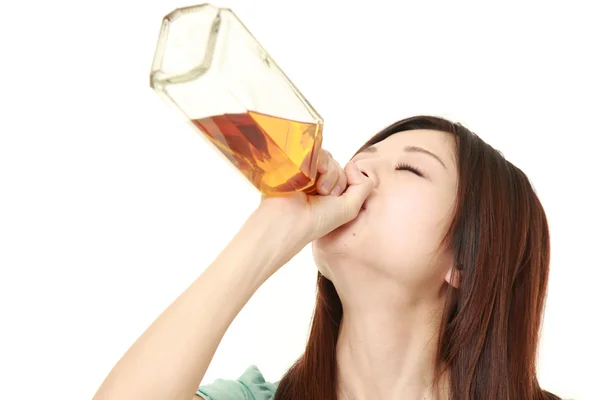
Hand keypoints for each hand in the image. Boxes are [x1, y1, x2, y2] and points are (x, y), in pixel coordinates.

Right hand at [250, 148, 373, 253]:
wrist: (287, 221)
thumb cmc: (317, 220)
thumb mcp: (349, 208)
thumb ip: (363, 186)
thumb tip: (351, 163)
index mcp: (328, 191)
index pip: (345, 173)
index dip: (345, 182)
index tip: (334, 197)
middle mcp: (315, 180)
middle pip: (336, 164)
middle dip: (336, 179)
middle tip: (323, 194)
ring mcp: (303, 171)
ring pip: (326, 157)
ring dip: (326, 173)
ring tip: (315, 189)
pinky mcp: (293, 162)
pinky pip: (313, 151)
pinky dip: (315, 162)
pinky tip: (307, 176)